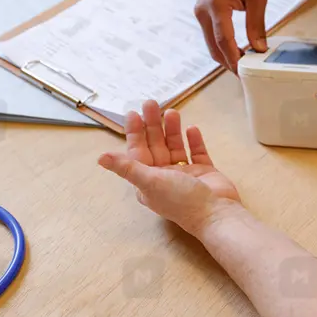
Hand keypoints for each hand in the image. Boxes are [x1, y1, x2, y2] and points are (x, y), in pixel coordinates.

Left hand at [98, 100, 242, 237]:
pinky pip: (197, 152)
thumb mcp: (150, 182)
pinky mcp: (204, 172)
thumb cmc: (181, 199)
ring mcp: (186, 174)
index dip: (135, 133)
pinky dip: (194, 141)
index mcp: (148, 181)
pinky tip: (192, 129)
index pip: (138, 152)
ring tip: (173, 112)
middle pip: (156, 145)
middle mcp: (165, 176)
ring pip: (176, 146)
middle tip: (151, 103)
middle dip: (153, 125)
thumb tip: (100, 157)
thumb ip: (127, 168)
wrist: (216, 213)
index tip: (133, 113)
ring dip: (173, 130)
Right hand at [195, 0, 267, 71]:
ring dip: (225, 56)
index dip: (234, 60)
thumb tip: (259, 48)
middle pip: (214, 48)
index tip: (244, 72)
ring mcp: (200, 12)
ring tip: (244, 63)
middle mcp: (204, 11)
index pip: (224, 41)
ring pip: (210, 44)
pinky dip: (221, 45)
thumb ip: (257, 24)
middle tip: (246, 74)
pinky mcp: (201, 12)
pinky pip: (209, 35)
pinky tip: (236, 49)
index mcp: (217, 6)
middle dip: (229, 63)